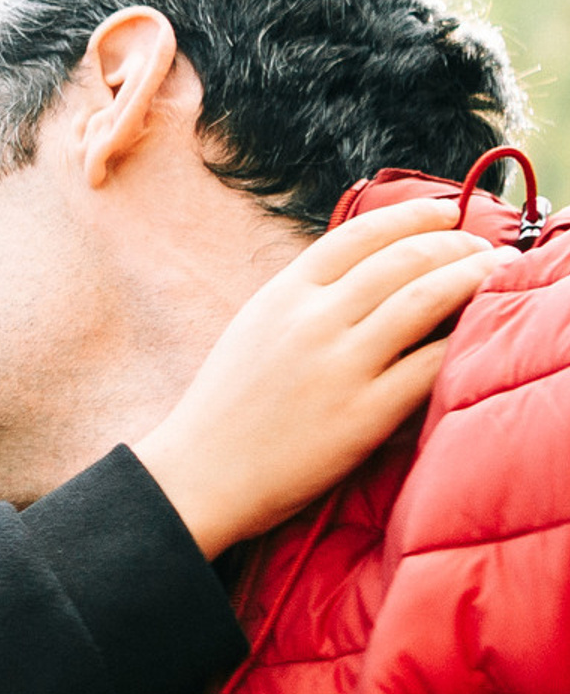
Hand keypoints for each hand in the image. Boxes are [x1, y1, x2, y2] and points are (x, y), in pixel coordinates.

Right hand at [133, 199, 493, 556]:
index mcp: (281, 296)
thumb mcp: (253, 331)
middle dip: (457, 245)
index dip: (414, 214)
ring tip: (496, 274)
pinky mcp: (362, 415)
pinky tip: (479, 332)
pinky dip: (465, 340)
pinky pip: (432, 364)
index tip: (448, 214)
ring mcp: (338, 367)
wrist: (197, 479)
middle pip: (404, 259)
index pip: (361, 233)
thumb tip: (370, 268)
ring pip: (427, 299)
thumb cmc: (225, 410)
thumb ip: (304, 298)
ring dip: (473, 278)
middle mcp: (311, 322)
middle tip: (484, 250)